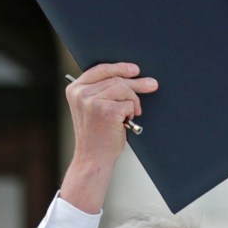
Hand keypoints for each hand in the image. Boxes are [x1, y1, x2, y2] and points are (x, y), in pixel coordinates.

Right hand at [61, 63, 157, 211]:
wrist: (93, 159)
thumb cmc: (96, 137)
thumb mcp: (92, 109)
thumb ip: (101, 91)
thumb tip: (128, 77)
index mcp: (75, 89)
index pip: (100, 69)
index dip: (119, 67)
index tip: (134, 70)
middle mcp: (81, 93)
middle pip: (115, 78)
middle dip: (136, 83)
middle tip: (152, 85)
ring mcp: (92, 101)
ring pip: (124, 89)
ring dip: (133, 102)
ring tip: (132, 114)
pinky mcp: (106, 110)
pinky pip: (129, 103)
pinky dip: (131, 112)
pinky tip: (126, 122)